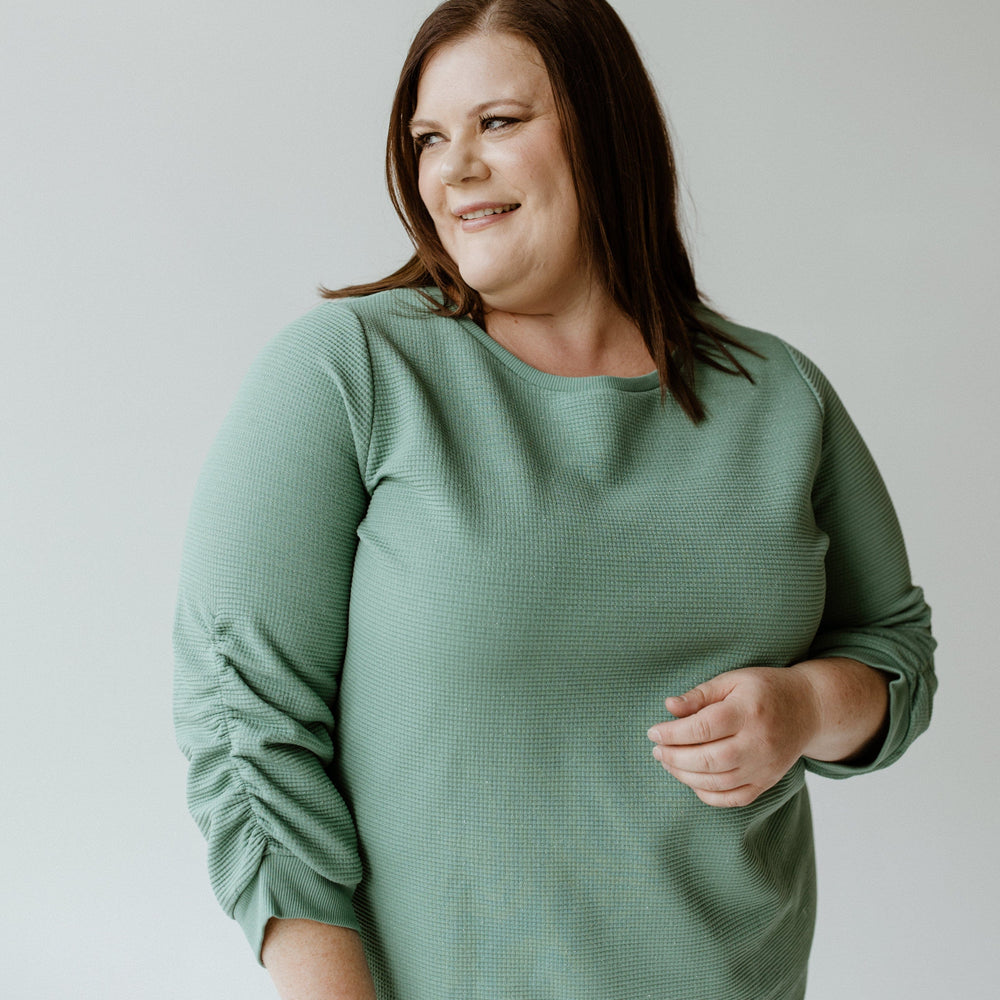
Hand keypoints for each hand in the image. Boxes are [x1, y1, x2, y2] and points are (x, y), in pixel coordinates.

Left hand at [646, 666, 820, 807]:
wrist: (809, 708)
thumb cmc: (765, 689)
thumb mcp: (733, 680)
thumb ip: (700, 694)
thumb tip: (669, 706)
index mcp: (747, 711)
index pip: (703, 728)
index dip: (672, 733)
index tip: (653, 732)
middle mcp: (758, 742)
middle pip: (709, 759)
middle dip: (675, 757)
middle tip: (657, 751)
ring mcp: (765, 766)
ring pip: (718, 782)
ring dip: (686, 776)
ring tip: (668, 763)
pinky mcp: (768, 781)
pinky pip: (735, 798)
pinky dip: (709, 795)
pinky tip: (692, 781)